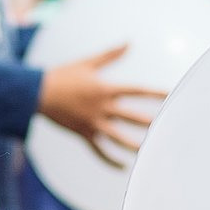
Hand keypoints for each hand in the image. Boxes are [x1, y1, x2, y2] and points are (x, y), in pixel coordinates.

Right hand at [36, 47, 163, 168]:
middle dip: (150, 122)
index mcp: (105, 89)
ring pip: (118, 138)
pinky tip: (122, 166)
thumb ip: (110, 55)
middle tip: (168, 127)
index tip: (171, 94)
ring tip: (149, 151)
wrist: (38, 93)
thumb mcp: (88, 63)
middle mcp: (102, 107)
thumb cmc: (63, 75)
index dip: (155, 92)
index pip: (136, 91)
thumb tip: (128, 43)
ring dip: (134, 145)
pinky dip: (110, 160)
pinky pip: (99, 150)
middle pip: (132, 117)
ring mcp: (93, 123)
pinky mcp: (84, 133)